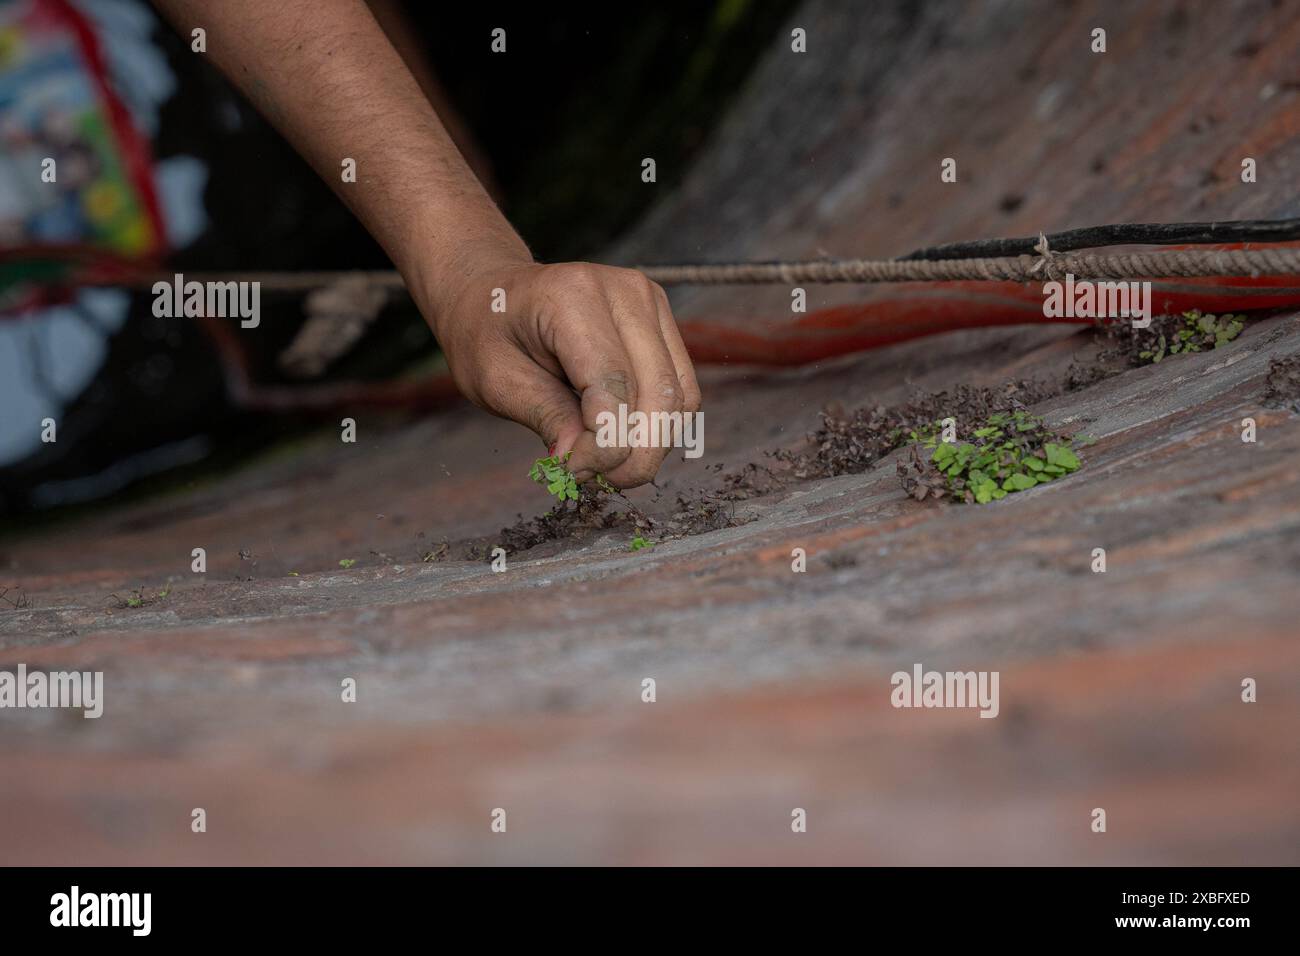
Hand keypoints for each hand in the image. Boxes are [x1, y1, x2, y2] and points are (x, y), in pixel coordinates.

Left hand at [424, 260, 701, 488]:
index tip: (573, 472)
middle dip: (635, 455)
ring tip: (605, 464)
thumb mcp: (496, 380)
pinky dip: (659, 427)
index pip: (614, 385)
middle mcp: (624, 291)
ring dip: (650, 446)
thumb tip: (579, 464)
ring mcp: (651, 302)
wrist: (495, 297)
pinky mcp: (663, 322)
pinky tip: (621, 440)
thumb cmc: (487, 336)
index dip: (604, 444)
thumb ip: (544, 416)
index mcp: (573, 296)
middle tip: (596, 480)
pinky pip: (682, 390)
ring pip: (680, 398)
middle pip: (660, 394)